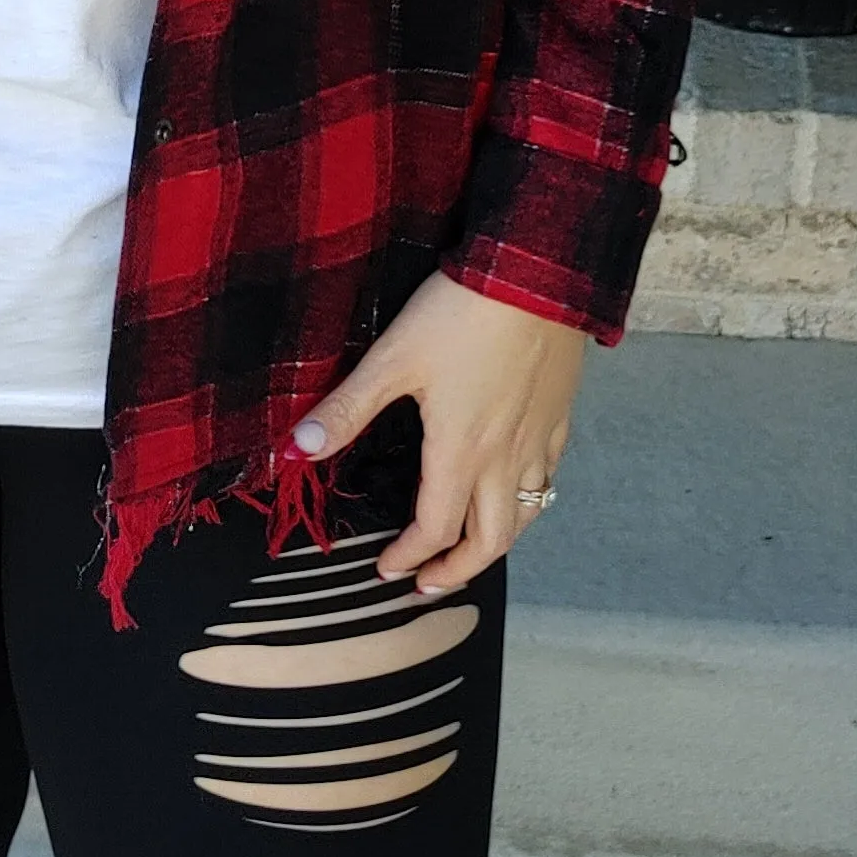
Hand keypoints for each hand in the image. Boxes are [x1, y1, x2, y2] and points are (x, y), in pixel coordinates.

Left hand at [289, 272, 588, 598]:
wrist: (537, 272)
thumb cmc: (463, 314)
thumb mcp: (392, 359)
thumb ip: (346, 410)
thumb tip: (295, 451)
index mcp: (461, 451)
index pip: (435, 528)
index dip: (409, 557)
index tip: (387, 569)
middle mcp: (505, 457)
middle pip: (489, 541)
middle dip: (457, 571)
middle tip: (429, 584)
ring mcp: (539, 438)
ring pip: (526, 514)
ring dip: (495, 543)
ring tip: (474, 552)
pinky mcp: (560, 414)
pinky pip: (548, 475)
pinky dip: (530, 499)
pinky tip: (518, 488)